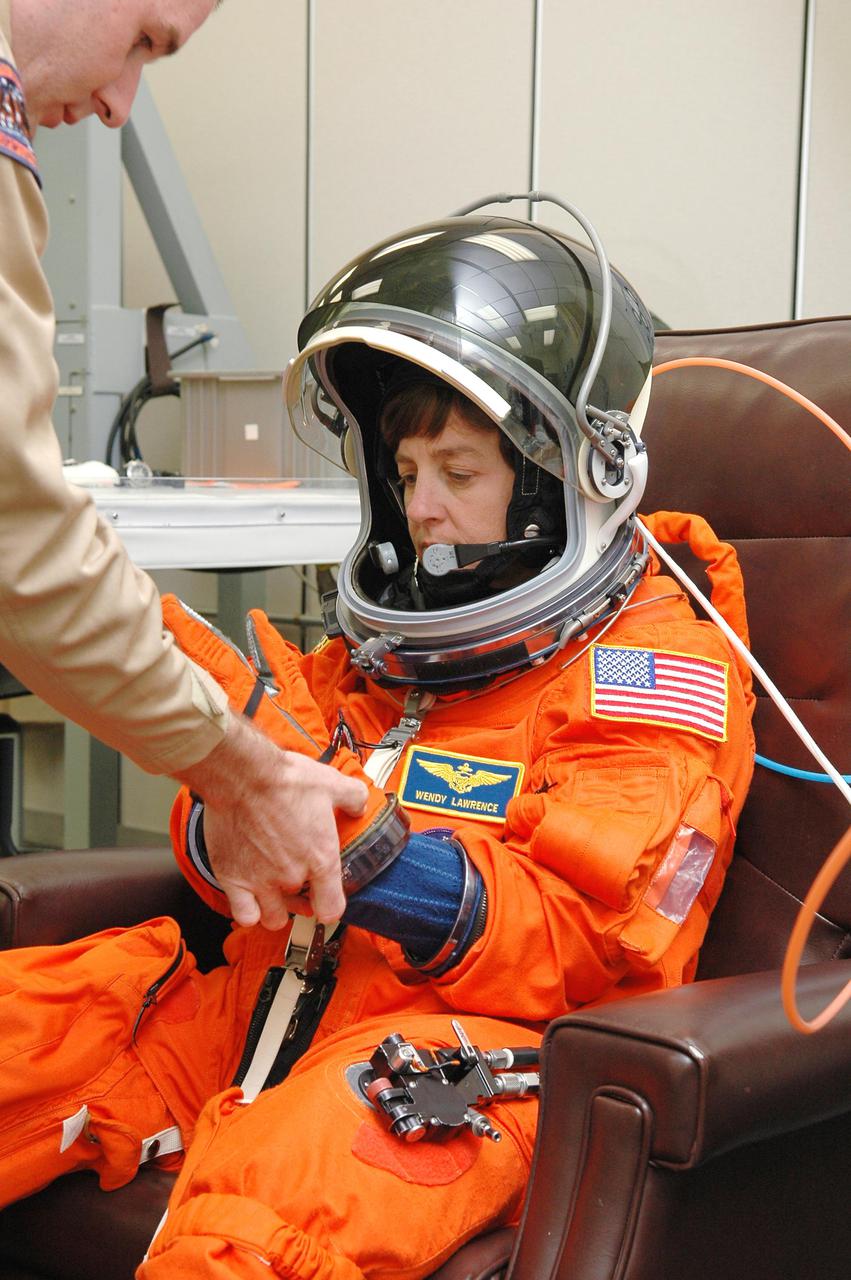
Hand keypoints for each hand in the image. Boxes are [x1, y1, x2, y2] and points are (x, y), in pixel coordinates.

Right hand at [176, 715, 366, 928]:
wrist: (243, 775)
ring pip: (272, 918)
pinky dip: (247, 910)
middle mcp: (292, 876)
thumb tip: (359, 805)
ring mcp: (260, 881)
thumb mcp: (331, 783)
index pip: (332, 908)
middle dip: (302, 898)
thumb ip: (352, 798)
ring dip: (275, 909)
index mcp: (320, 859)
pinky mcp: (232, 878)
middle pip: (302, 909)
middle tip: (297, 881)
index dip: (330, 906)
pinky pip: (244, 914)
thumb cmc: (284, 779)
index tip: (326, 898)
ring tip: (274, 891)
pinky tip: (249, 896)